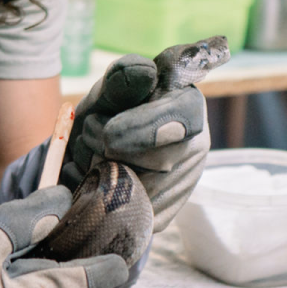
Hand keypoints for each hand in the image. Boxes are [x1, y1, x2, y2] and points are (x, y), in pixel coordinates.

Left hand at [62, 40, 221, 231]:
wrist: (92, 150)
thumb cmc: (107, 111)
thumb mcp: (107, 90)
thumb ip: (121, 79)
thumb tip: (146, 73)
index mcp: (188, 106)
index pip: (183, 118)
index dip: (145, 129)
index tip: (109, 134)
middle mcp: (196, 146)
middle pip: (161, 161)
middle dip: (112, 150)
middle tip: (89, 133)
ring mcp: (184, 183)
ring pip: (144, 190)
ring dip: (103, 173)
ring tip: (93, 153)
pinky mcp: (163, 213)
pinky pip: (131, 214)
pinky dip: (104, 199)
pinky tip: (98, 179)